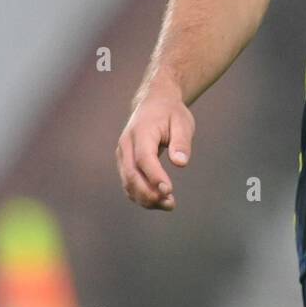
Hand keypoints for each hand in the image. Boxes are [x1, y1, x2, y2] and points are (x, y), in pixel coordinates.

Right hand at [116, 83, 194, 210]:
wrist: (154, 102)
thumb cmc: (171, 112)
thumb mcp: (183, 122)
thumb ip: (181, 142)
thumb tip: (180, 163)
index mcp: (141, 131)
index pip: (144, 159)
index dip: (154, 176)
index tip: (168, 191)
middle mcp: (126, 144)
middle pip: (131, 175)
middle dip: (149, 194)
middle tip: (170, 203)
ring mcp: (122, 155)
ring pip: (128, 183)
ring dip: (145, 198)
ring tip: (169, 205)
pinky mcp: (124, 163)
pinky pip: (129, 183)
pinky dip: (141, 196)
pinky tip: (159, 200)